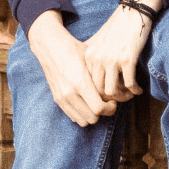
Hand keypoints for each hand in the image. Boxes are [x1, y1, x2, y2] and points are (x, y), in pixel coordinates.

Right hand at [27, 11, 115, 125]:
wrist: (50, 47)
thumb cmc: (75, 50)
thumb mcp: (92, 61)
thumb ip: (103, 79)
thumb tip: (118, 92)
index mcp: (80, 83)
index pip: (98, 108)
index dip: (110, 108)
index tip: (114, 100)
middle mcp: (69, 93)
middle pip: (92, 118)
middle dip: (103, 112)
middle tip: (108, 102)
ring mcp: (61, 98)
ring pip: (82, 121)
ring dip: (92, 115)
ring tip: (98, 103)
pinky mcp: (57, 99)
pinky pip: (72, 116)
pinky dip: (82, 114)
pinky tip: (87, 102)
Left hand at [83, 0, 157, 102]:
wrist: (134, 12)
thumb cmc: (118, 26)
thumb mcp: (99, 40)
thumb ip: (93, 55)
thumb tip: (92, 73)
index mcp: (89, 56)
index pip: (89, 84)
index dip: (100, 93)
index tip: (111, 94)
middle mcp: (97, 59)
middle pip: (99, 91)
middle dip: (111, 99)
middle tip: (122, 98)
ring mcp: (111, 60)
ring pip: (112, 91)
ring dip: (123, 97)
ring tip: (130, 95)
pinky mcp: (127, 59)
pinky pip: (129, 84)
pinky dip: (135, 90)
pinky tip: (139, 89)